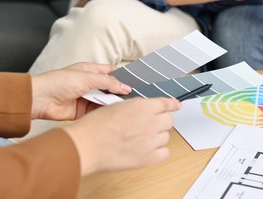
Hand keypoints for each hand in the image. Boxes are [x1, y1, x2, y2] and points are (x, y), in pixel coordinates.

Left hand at [31, 62, 131, 119]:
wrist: (40, 99)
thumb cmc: (59, 82)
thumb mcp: (87, 78)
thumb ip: (108, 82)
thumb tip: (125, 87)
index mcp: (90, 71)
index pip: (111, 72)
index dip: (123, 76)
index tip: (136, 81)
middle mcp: (89, 84)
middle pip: (110, 87)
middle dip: (120, 92)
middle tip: (134, 96)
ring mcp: (87, 97)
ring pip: (105, 100)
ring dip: (113, 103)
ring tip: (126, 105)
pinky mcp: (83, 111)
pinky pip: (98, 111)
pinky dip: (105, 112)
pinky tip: (114, 114)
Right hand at [64, 97, 180, 174]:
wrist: (86, 145)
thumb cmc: (95, 126)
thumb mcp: (117, 106)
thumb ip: (136, 107)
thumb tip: (146, 110)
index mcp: (143, 107)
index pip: (166, 104)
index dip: (172, 105)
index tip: (176, 106)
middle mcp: (151, 122)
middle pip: (169, 120)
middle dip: (160, 121)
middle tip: (148, 125)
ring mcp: (152, 141)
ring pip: (166, 137)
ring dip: (157, 137)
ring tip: (139, 139)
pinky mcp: (149, 158)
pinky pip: (164, 153)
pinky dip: (158, 152)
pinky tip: (146, 150)